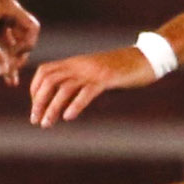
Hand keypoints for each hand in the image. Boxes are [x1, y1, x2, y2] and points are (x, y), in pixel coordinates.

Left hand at [0, 0, 39, 83]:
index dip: (27, 45)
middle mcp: (7, 13)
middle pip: (23, 39)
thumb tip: (5, 71)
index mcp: (9, 8)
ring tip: (8, 82)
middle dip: (16, 58)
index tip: (14, 57)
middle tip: (9, 73)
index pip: (32, 29)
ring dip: (7, 62)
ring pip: (10, 45)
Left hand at [30, 46, 155, 127]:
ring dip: (52, 107)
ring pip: (65, 87)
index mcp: (76, 62)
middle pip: (50, 79)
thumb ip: (80, 84)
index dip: (35, 89)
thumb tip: (64, 105)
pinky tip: (69, 117)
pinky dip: (75, 105)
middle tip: (35, 120)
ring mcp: (94, 71)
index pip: (45, 71)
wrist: (147, 58)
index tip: (36, 107)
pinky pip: (87, 91)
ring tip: (47, 124)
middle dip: (39, 101)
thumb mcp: (96, 75)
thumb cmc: (122, 71)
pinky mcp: (108, 78)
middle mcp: (81, 64)